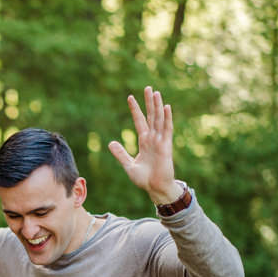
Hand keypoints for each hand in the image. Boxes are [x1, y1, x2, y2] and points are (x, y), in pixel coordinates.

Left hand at [108, 86, 183, 204]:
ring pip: (159, 119)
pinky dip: (167, 118)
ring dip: (157, 106)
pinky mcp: (166, 146)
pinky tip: (166, 107)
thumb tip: (110, 143)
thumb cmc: (144, 179)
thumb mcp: (128, 165)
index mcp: (144, 142)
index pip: (139, 121)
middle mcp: (153, 138)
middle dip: (149, 102)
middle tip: (148, 88)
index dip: (135, 109)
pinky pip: (167, 129)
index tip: (130, 97)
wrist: (156, 189)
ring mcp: (160, 141)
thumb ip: (120, 154)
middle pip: (151, 116)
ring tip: (156, 92)